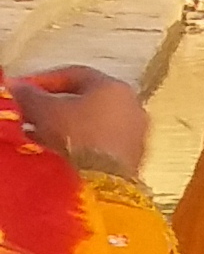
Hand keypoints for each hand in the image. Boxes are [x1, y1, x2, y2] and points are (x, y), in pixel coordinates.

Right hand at [12, 64, 145, 173]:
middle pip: (87, 100)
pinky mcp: (133, 157)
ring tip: (36, 135)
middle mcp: (132, 106)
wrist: (103, 179)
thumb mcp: (44, 110)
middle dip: (55, 106)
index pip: (76, 74)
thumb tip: (16, 85)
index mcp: (114, 87)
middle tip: (29, 113)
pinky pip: (101, 143)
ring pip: (94, 123)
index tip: (23, 89)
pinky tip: (56, 152)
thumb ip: (29, 95)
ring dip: (65, 127)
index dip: (45, 80)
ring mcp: (136, 133)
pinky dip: (79, 143)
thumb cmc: (75, 135)